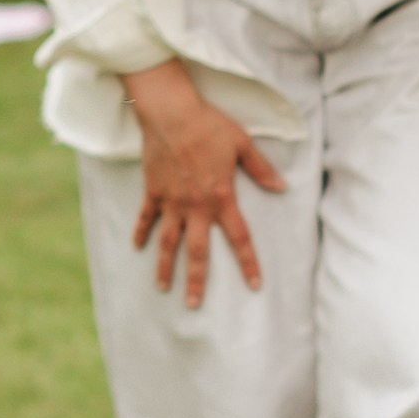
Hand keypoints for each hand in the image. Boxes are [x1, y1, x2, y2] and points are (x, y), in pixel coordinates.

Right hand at [123, 58, 284, 306]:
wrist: (170, 112)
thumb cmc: (209, 125)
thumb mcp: (243, 144)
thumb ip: (261, 169)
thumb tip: (282, 187)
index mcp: (220, 198)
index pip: (239, 238)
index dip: (248, 263)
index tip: (255, 284)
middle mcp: (195, 206)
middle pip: (197, 252)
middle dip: (197, 281)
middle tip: (194, 305)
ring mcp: (171, 201)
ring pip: (167, 242)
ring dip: (165, 267)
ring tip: (162, 288)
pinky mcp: (152, 191)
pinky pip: (146, 217)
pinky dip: (141, 233)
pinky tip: (136, 247)